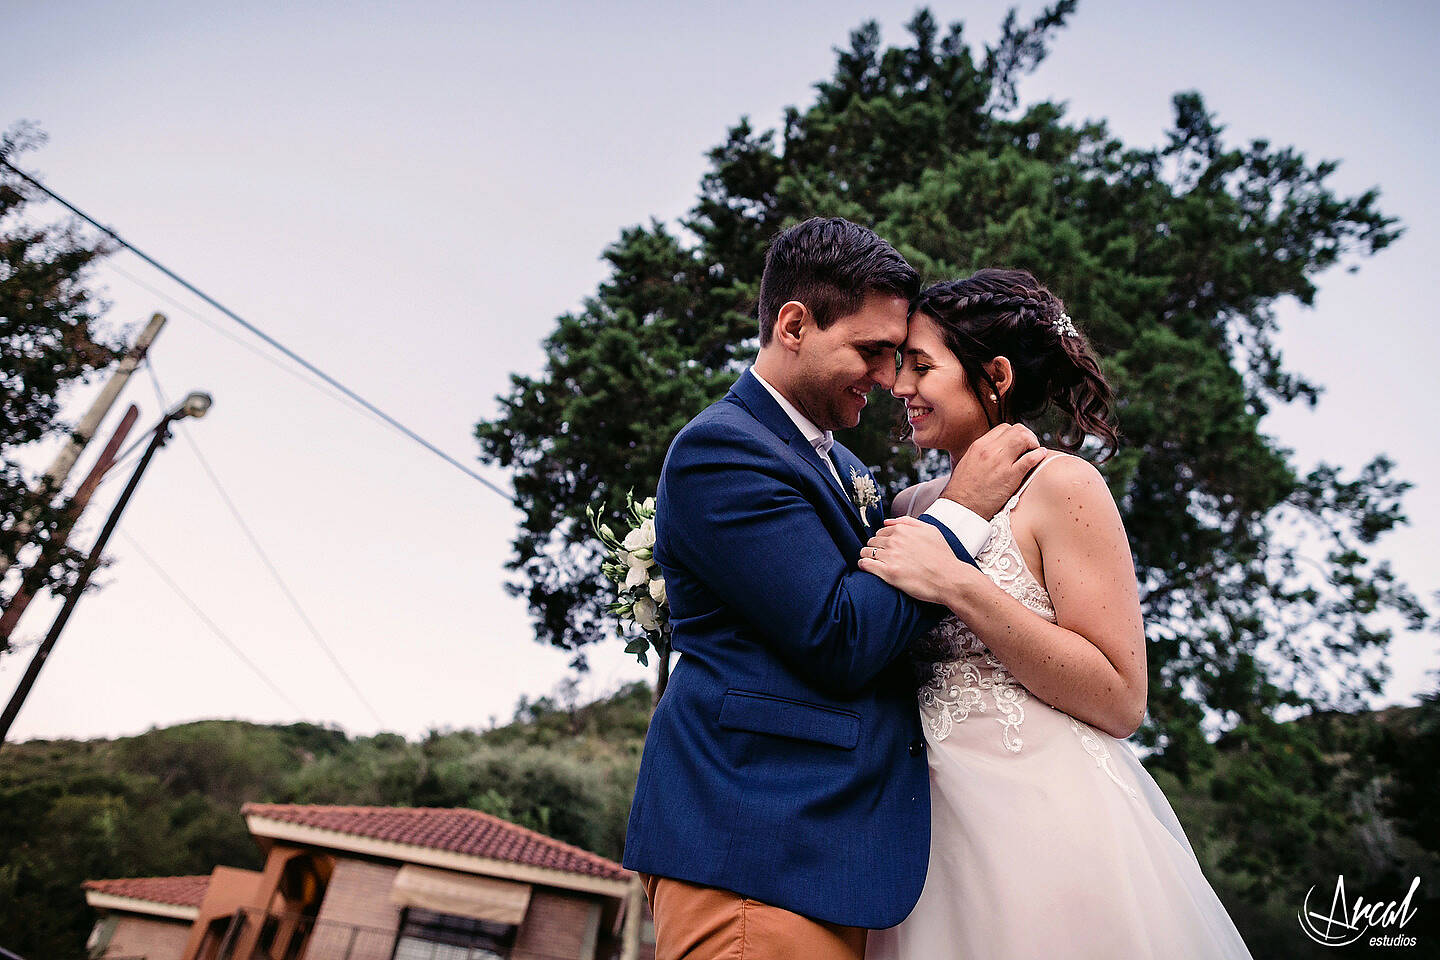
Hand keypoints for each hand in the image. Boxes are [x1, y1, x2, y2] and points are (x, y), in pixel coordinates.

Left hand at [857, 516, 971, 604]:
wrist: (950, 579)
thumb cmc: (942, 556)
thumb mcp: (930, 530)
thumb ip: (907, 521)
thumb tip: (886, 521)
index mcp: (902, 530)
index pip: (881, 532)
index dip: (882, 541)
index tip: (886, 549)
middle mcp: (894, 541)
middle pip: (872, 541)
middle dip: (874, 548)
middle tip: (882, 557)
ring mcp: (890, 556)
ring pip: (865, 552)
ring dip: (867, 556)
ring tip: (874, 563)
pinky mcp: (889, 573)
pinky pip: (865, 564)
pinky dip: (863, 565)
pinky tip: (867, 567)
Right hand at [940, 424, 1047, 518]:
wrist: (960, 507)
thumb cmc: (962, 490)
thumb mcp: (968, 462)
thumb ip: (982, 453)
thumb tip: (997, 450)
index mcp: (979, 445)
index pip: (1004, 428)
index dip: (1015, 433)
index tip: (1019, 443)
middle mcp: (990, 450)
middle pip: (1017, 430)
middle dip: (1027, 436)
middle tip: (1030, 446)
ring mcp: (1001, 462)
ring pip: (1024, 439)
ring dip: (1033, 443)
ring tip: (1035, 451)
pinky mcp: (1010, 476)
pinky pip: (1030, 458)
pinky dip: (1039, 455)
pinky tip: (1041, 456)